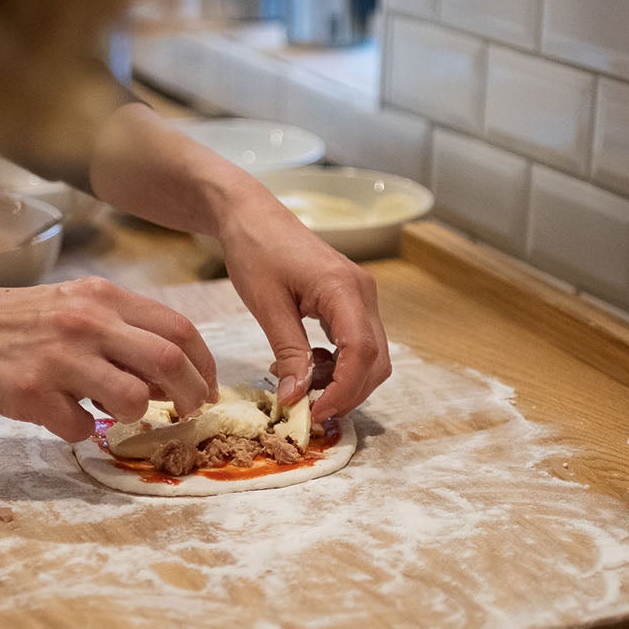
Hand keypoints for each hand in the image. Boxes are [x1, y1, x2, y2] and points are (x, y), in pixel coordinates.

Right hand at [0, 277, 216, 442]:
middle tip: (187, 415)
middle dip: (190, 397)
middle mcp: (85, 321)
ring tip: (110, 411)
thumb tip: (169, 374)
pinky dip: (78, 430)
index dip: (205, 365)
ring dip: (131, 416)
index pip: (178, 328)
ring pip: (132, 400)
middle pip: (169, 362)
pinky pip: (79, 427)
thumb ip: (120, 330)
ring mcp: (58, 357)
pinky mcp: (30, 391)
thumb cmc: (15, 322)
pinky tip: (58, 414)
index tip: (208, 389)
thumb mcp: (73, 307)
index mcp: (102, 296)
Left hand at [214, 191, 390, 420]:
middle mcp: (363, 292)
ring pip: (371, 355)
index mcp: (344, 289)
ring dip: (343, 381)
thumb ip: (288, 353)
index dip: (344, 390)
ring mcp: (361, 296)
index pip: (362, 352)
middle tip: (308, 409)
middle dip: (348, 392)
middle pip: (376, 359)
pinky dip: (339, 365)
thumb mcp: (267, 306)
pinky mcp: (351, 300)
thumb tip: (295, 399)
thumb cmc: (256, 250)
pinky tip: (307, 365)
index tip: (316, 412)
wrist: (253, 216)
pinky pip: (358, 343)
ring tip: (300, 384)